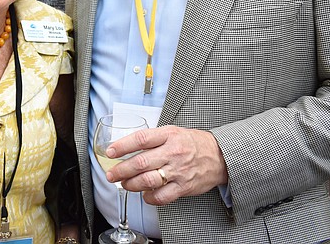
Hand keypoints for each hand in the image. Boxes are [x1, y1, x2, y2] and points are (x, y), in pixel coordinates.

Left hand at [104, 125, 227, 205]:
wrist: (219, 156)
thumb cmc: (193, 143)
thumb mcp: (173, 132)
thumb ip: (153, 138)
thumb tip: (127, 146)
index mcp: (168, 136)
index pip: (140, 139)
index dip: (122, 146)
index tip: (110, 152)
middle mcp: (173, 153)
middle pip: (141, 162)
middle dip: (121, 170)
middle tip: (111, 174)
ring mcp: (178, 171)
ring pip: (148, 180)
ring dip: (132, 184)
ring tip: (124, 184)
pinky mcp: (184, 187)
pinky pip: (162, 196)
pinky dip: (149, 197)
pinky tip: (144, 194)